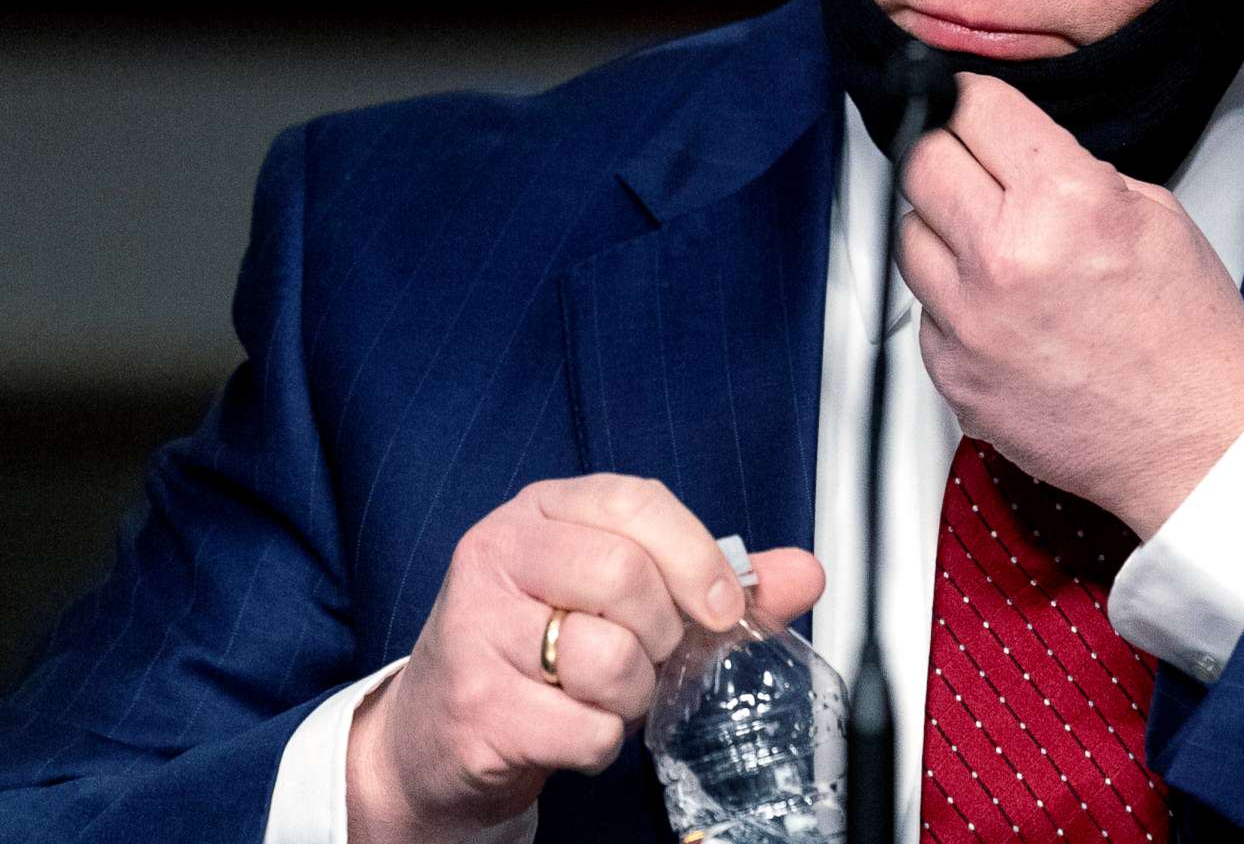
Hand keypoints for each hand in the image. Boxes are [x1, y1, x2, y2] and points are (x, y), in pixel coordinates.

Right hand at [346, 474, 825, 841]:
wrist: (438, 732)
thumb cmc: (539, 650)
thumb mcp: (621, 598)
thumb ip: (712, 581)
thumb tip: (805, 572)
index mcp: (541, 512)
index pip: (634, 500)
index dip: (694, 554)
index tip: (722, 603)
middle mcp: (498, 555)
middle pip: (624, 575)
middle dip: (661, 633)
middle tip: (650, 656)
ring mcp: (477, 630)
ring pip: (607, 657)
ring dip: (631, 694)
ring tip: (604, 694)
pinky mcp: (475, 706)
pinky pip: (586, 728)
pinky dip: (600, 742)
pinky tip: (571, 728)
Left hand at [899, 73, 1243, 535]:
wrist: (1198, 445)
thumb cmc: (1190, 340)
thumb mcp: (1158, 215)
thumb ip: (1078, 172)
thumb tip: (1019, 154)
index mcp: (1063, 203)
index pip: (974, 108)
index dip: (975, 101)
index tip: (976, 109)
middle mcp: (1004, 257)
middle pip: (921, 162)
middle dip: (948, 153)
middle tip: (976, 169)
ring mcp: (970, 321)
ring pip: (908, 235)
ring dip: (944, 229)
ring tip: (995, 247)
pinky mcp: (953, 375)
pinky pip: (925, 310)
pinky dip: (953, 302)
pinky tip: (1001, 310)